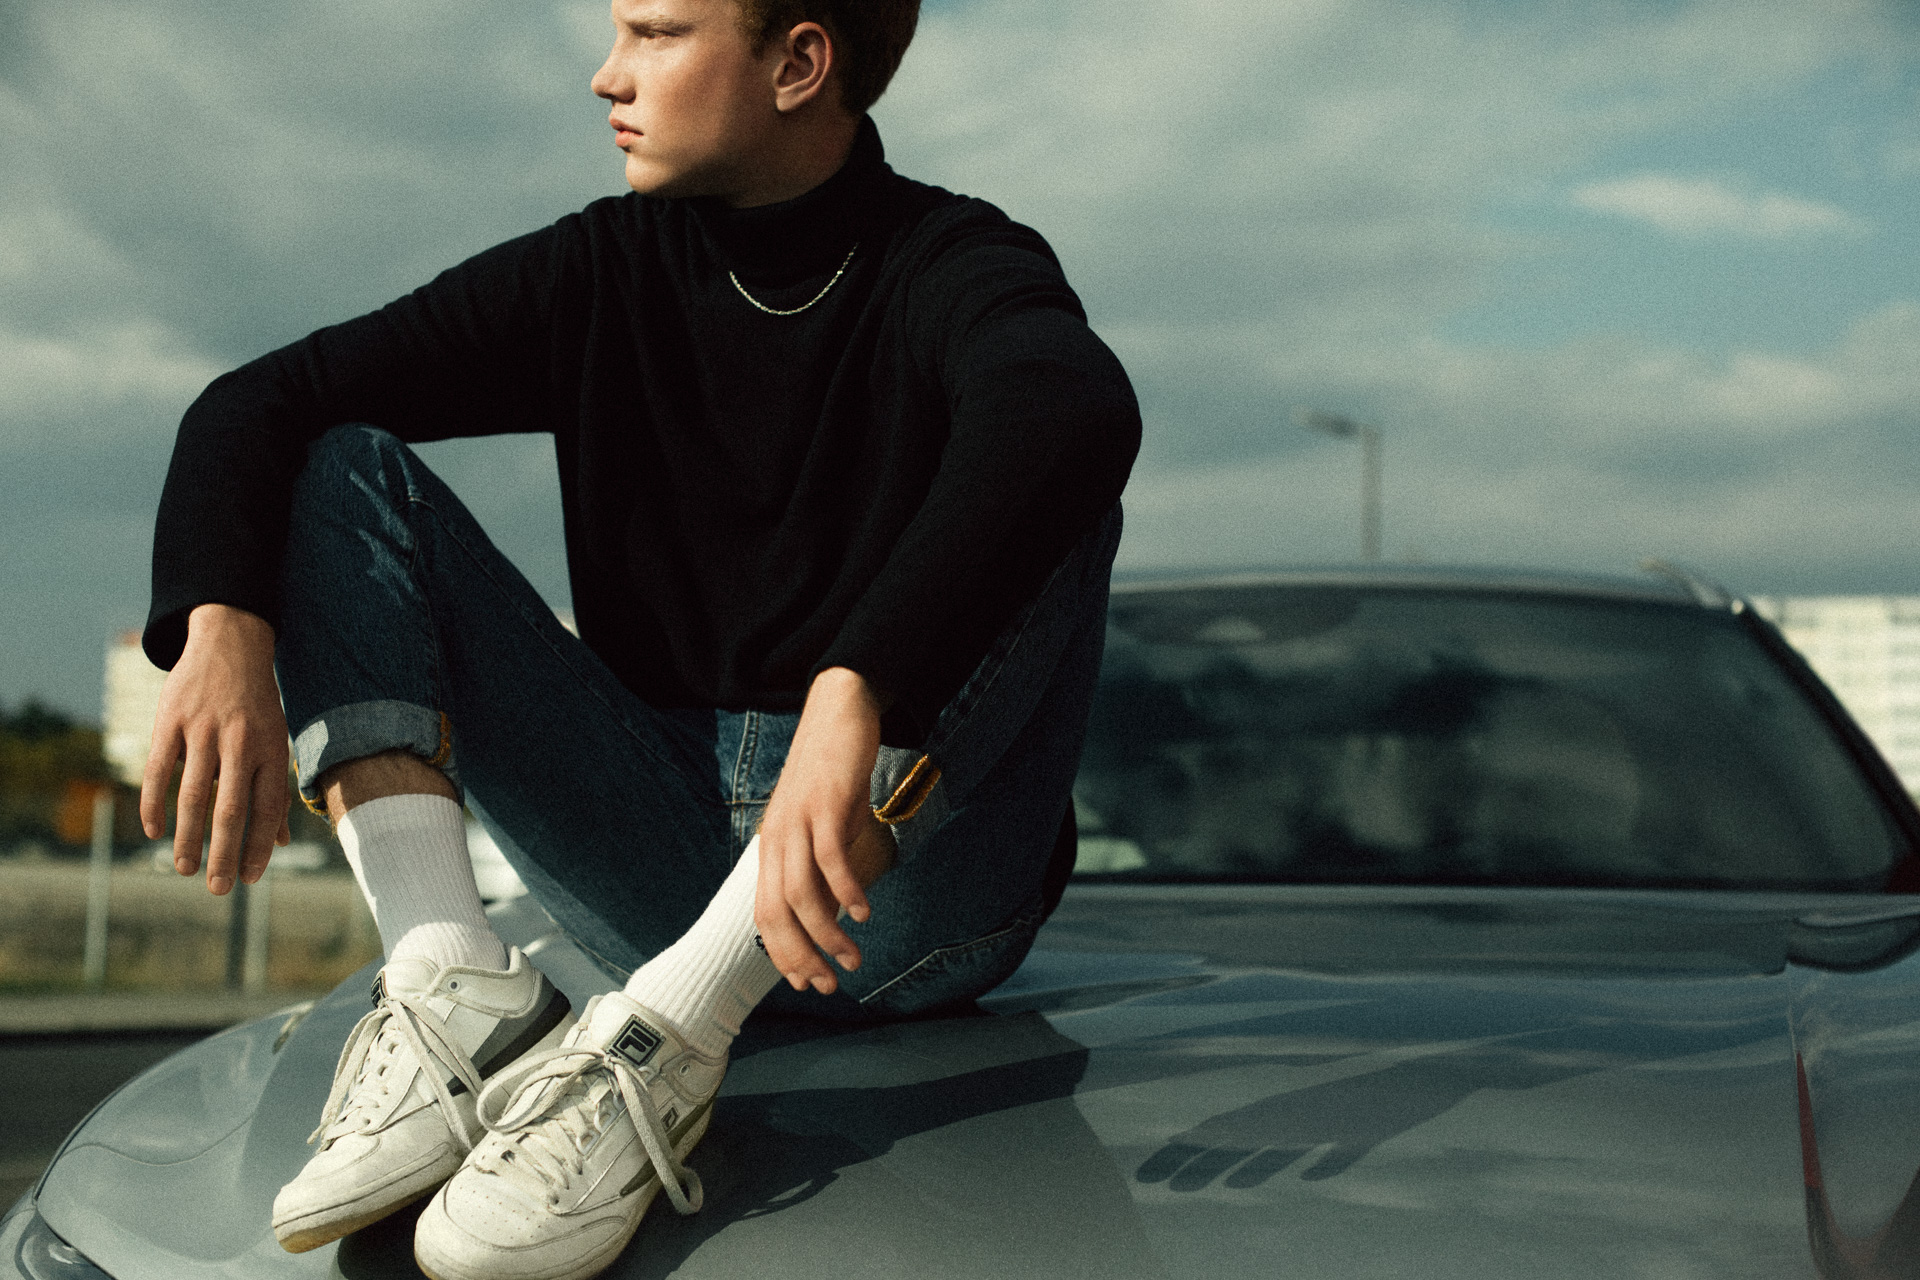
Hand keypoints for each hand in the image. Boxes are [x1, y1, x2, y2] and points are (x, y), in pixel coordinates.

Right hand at [140, 604, 291, 894]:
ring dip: (187, 837)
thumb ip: (274, 790)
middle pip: (232, 808)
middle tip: (219, 888)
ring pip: (192, 795)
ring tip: (185, 868)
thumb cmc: (258, 704)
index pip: (267, 806)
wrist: (230, 645)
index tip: (252, 877)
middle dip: (226, 852)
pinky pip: (159, 770)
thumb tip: (278, 843)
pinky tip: (154, 831)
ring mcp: (203, 731)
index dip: (260, 844)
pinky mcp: (170, 722)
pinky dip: (154, 804)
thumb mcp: (276, 740)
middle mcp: (239, 742)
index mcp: (270, 748)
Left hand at [755, 667, 895, 994]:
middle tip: (830, 984)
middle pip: (777, 912)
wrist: (838, 709)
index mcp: (774, 846)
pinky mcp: (825, 804)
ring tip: (852, 958)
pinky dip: (846, 890)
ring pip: (803, 893)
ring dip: (827, 934)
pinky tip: (863, 912)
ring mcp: (798, 820)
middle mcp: (777, 838)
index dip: (784, 953)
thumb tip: (834, 909)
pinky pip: (830, 857)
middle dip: (802, 956)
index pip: (766, 913)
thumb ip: (824, 864)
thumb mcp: (826, 825)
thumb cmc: (834, 773)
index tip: (808, 983)